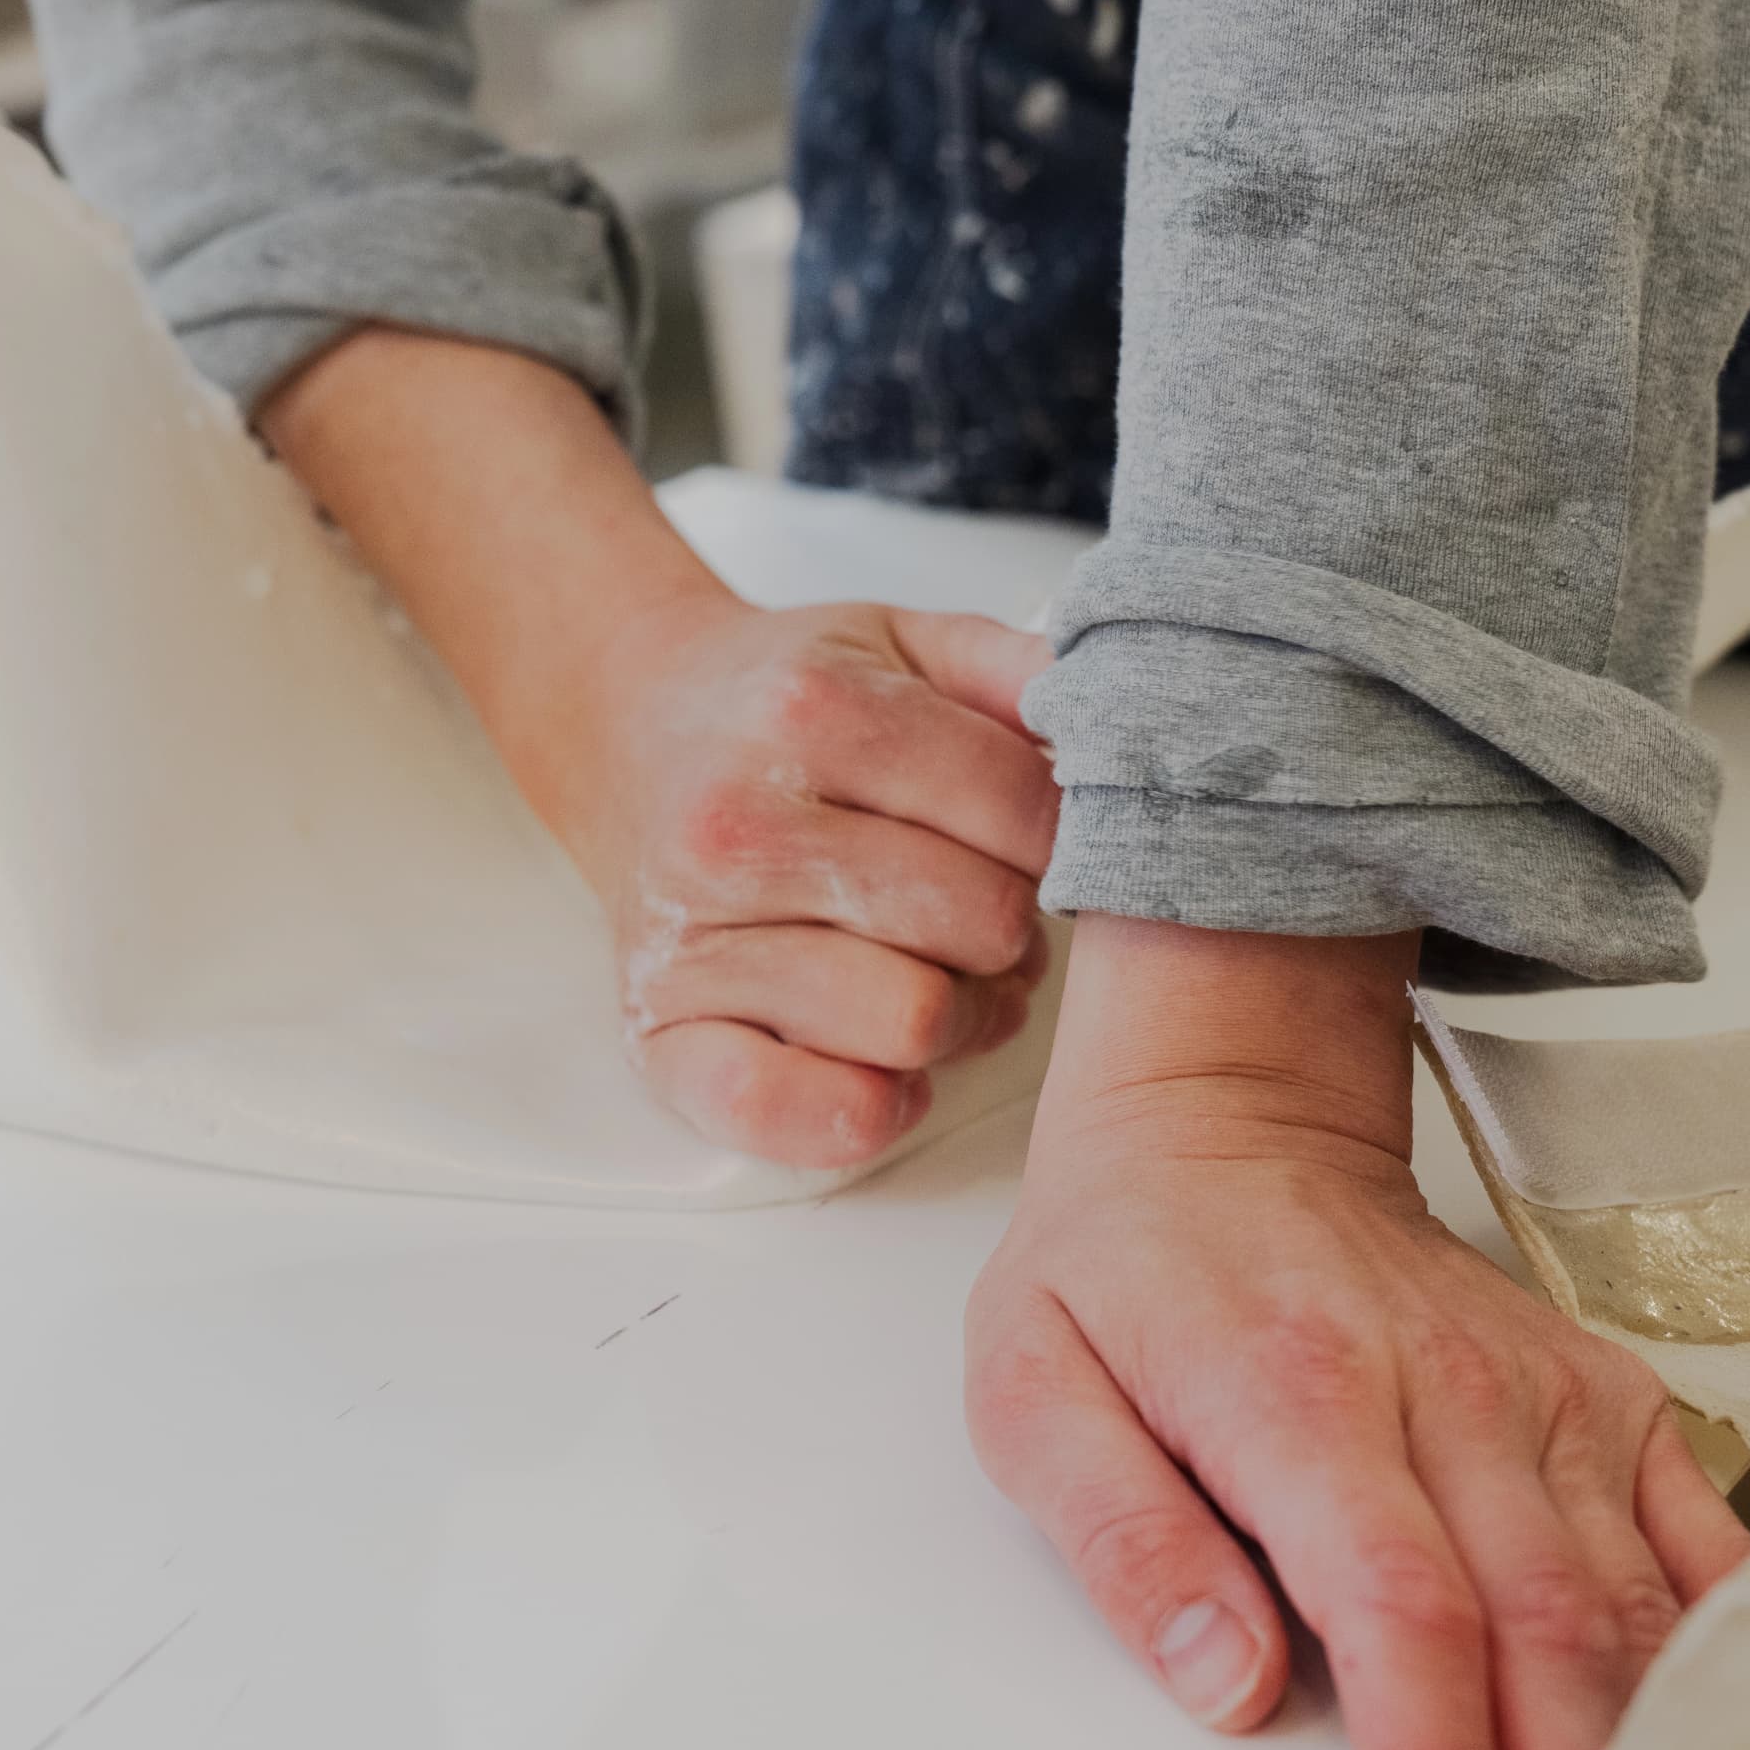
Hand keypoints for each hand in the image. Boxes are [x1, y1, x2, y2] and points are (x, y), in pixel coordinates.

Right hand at [258, 328, 1057, 1166]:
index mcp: (814, 711)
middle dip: (1012, 928)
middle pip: (979, 923)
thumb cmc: (788, 699)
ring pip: (913, 1023)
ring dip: (959, 1017)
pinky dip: (861, 1107)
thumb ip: (1018, 667)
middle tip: (986, 915)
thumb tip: (1121, 716)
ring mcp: (692, 932)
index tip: (1036, 839)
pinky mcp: (658, 1031)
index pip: (1025, 812)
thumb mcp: (905, 640)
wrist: (627, 724)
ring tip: (939, 976)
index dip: (1066, 839)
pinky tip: (884, 1068)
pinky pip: (784, 1109)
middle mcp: (739, 821)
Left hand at [964, 918, 1749, 1749]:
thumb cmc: (1125, 1259)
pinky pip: (1705, 1540)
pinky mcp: (1609, 1396)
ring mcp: (1546, 1394)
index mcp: (1299, 1396)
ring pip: (1637, 1608)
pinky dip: (1721, 1649)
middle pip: (1547, 1635)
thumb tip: (1220, 1686)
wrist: (1230, 1119)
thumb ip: (1121, 1542)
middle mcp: (1449, 1391)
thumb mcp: (1032, 1386)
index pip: (1401, 1614)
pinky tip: (1714, 1734)